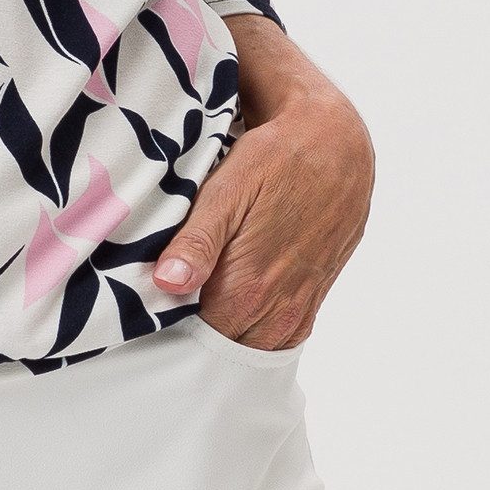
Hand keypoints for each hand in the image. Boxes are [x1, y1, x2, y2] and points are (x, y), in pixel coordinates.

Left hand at [153, 26, 373, 349]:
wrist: (338, 144)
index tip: (150, 306)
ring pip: (250, 344)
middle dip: (194, 331)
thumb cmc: (276, 160)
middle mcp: (277, 309)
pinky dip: (255, 329)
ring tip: (200, 299)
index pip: (195, 340)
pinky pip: (279, 336)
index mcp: (248, 288)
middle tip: (169, 301)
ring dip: (226, 331)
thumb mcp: (228, 189)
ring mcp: (298, 308)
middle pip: (222, 345)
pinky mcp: (313, 298)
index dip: (169, 325)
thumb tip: (167, 284)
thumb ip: (198, 241)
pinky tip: (236, 304)